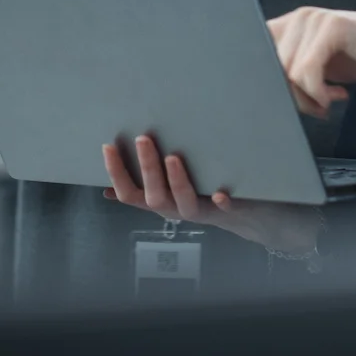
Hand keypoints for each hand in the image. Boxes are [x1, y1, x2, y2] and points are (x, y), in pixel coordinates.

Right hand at [102, 136, 321, 254]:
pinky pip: (224, 211)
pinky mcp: (228, 212)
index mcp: (160, 202)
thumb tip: (107, 191)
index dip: (116, 173)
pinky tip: (221, 194)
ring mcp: (201, 212)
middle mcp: (176, 210)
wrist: (249, 216)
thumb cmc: (204, 195)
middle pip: (154, 196)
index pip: (129, 192)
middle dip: (147, 168)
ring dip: (177, 182)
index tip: (109, 146)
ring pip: (184, 203)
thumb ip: (145, 186)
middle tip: (143, 138)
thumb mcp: (171, 190)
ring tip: (174, 157)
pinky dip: (221, 203)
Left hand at [267, 8, 355, 117]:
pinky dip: (319, 93)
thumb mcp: (317, 64)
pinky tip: (337, 96)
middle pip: (270, 68)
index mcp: (290, 24)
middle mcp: (298, 17)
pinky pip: (307, 72)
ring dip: (308, 98)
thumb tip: (262, 93)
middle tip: (317, 107)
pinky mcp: (331, 28)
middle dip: (292, 96)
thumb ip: (291, 70)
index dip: (264, 81)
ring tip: (328, 101)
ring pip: (288, 73)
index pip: (254, 52)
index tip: (285, 101)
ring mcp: (313, 19)